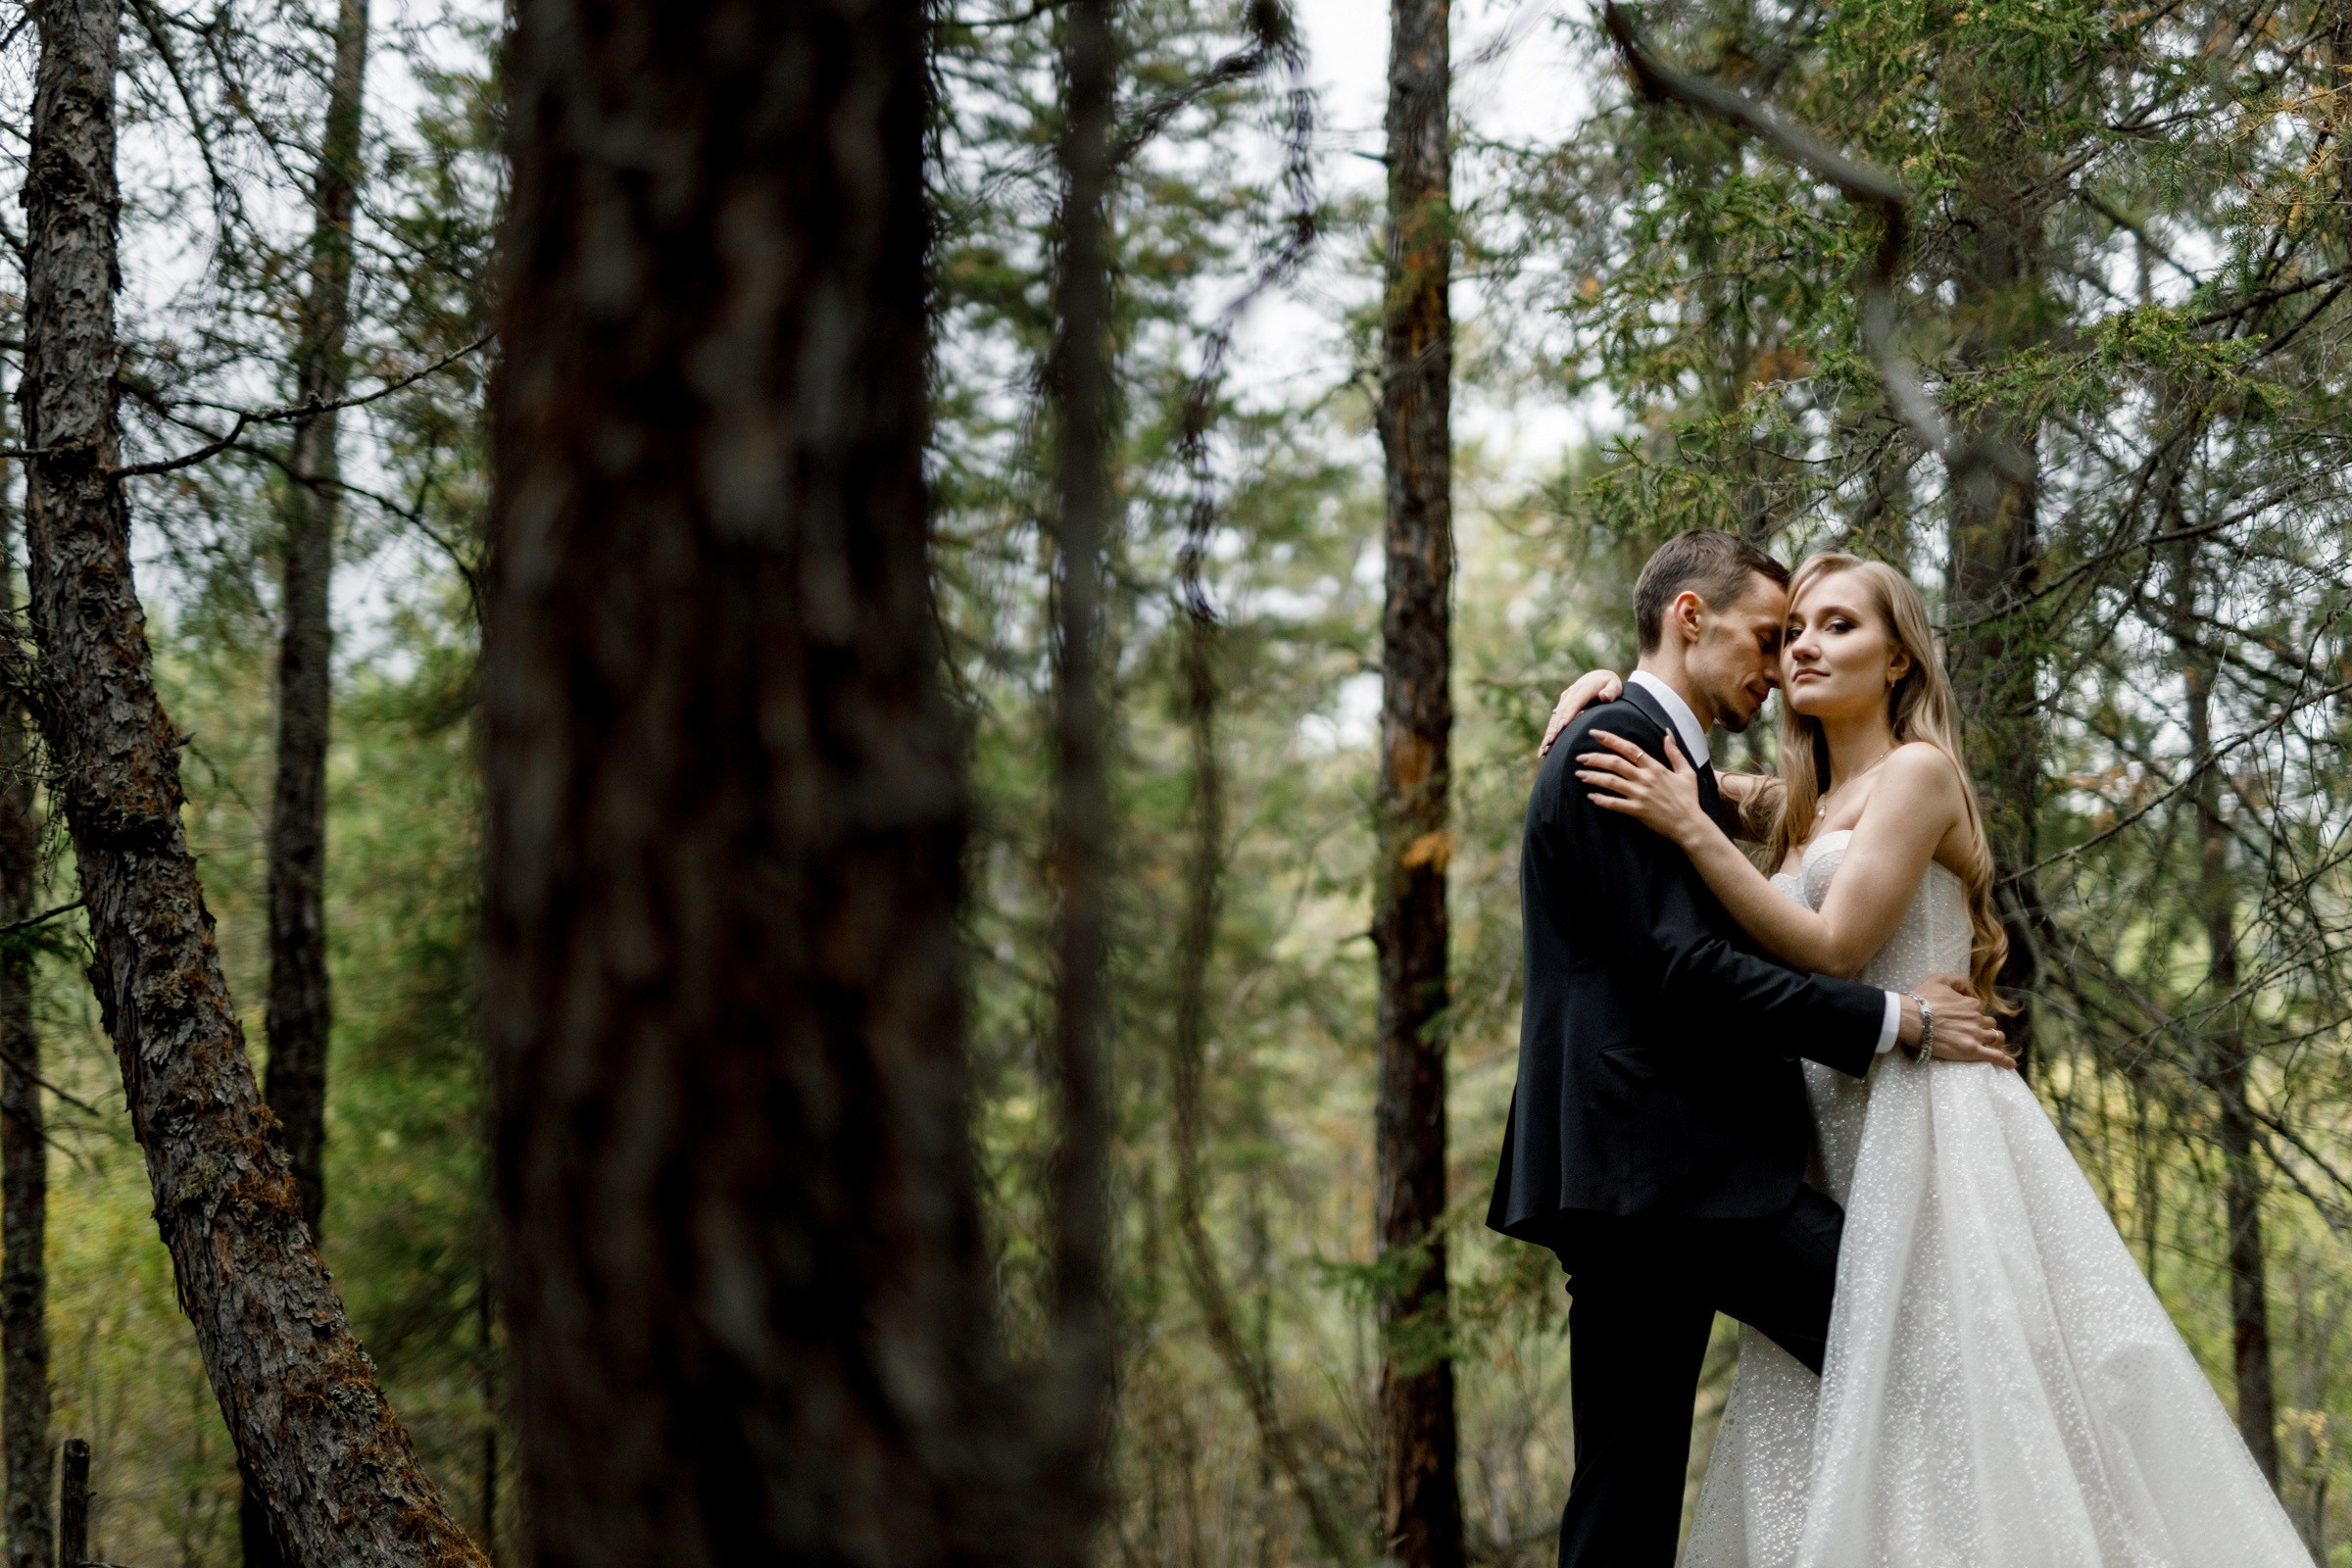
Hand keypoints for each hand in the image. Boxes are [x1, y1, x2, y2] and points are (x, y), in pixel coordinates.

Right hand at [1539, 670, 1622, 756]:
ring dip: (1549, 733)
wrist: (1597, 678)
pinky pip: (1554, 721)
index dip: (1568, 714)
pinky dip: (1549, 733)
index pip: (1575, 702)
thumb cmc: (1609, 685)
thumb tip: (1604, 696)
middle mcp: (1571, 693)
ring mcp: (1564, 700)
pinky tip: (1544, 747)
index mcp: (1584, 688)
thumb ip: (1611, 691)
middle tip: (1550, 742)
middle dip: (1555, 728)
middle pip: (1562, 712)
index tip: (1562, 726)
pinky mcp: (1561, 706)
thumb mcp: (1614, 686)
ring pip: (1555, 718)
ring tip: (1544, 748)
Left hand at [1573, 729, 1710, 847]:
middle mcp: (1645, 779)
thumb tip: (1667, 732)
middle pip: (1615, 763)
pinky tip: (1591, 796)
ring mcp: (1640, 795)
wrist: (1690, 824)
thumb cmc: (1688, 798)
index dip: (1610, 739)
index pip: (1629, 749)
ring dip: (1593, 777)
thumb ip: (1674, 751)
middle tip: (1580, 757)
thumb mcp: (1686, 771)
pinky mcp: (1637, 810)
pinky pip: (1614, 804)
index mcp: (1655, 767)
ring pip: (1611, 782)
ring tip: (1580, 774)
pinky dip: (1601, 799)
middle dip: (1595, 758)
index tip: (1594, 734)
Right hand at [1906, 974, 2015, 1068]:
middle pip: (1989, 1024)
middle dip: (1984, 1027)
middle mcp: (1977, 1019)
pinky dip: (2004, 1061)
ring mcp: (1975, 1035)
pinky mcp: (1971, 1050)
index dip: (1973, 1013)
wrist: (1910, 1018)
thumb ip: (1959, 981)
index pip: (1980, 1009)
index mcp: (1972, 1004)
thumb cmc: (1922, 999)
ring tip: (1991, 1045)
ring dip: (1994, 1041)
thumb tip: (1970, 990)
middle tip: (1971, 1032)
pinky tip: (2009, 1065)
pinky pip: (1994, 1056)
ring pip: (1995, 1038)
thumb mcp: (1939, 979)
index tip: (1963, 1018)